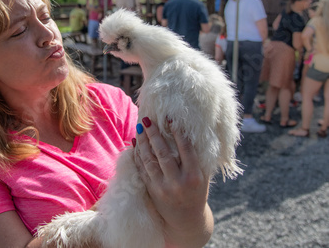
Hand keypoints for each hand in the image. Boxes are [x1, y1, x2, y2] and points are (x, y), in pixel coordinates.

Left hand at [133, 117, 212, 247]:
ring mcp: (162, 188)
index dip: (177, 133)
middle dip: (154, 135)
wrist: (187, 221)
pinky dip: (137, 155)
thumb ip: (197, 158)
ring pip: (149, 160)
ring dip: (143, 142)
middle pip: (163, 153)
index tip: (170, 118)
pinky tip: (135, 143)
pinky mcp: (152, 191)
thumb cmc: (197, 193)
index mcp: (194, 176)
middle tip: (147, 119)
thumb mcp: (203, 177)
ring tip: (140, 128)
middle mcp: (178, 182)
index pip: (185, 149)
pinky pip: (142, 169)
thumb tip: (188, 131)